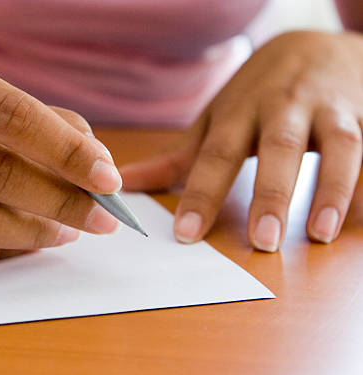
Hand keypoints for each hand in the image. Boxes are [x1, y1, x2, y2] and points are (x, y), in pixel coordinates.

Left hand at [121, 31, 362, 251]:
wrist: (317, 44)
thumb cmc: (256, 92)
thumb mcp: (215, 118)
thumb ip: (178, 156)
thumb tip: (126, 181)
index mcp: (238, 111)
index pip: (216, 154)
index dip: (201, 194)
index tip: (186, 233)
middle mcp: (283, 107)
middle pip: (277, 148)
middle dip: (270, 193)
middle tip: (262, 240)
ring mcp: (328, 109)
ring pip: (335, 146)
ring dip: (329, 189)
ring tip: (319, 234)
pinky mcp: (362, 116)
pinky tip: (354, 218)